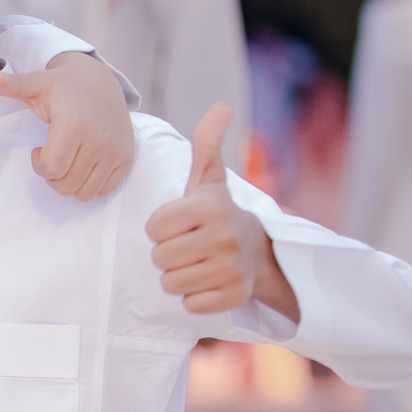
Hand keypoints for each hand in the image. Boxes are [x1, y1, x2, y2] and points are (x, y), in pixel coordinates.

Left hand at [0, 51, 133, 200]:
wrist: (99, 81)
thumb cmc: (61, 87)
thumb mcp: (36, 83)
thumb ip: (14, 85)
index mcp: (75, 124)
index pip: (52, 168)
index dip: (39, 165)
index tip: (38, 149)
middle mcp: (99, 139)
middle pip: (66, 184)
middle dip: (52, 176)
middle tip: (52, 155)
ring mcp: (115, 150)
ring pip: (84, 192)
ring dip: (70, 183)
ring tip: (67, 160)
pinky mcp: (126, 157)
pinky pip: (104, 190)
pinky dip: (89, 184)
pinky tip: (83, 163)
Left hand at [146, 105, 298, 320]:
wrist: (258, 253)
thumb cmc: (217, 213)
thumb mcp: (208, 179)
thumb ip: (206, 144)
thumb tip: (221, 107)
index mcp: (209, 207)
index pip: (154, 228)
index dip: (161, 228)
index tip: (180, 224)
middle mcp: (223, 237)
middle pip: (159, 257)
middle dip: (168, 253)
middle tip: (189, 245)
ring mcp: (231, 269)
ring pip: (170, 282)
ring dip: (178, 275)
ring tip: (197, 262)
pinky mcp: (234, 297)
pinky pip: (189, 304)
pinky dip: (194, 297)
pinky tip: (208, 281)